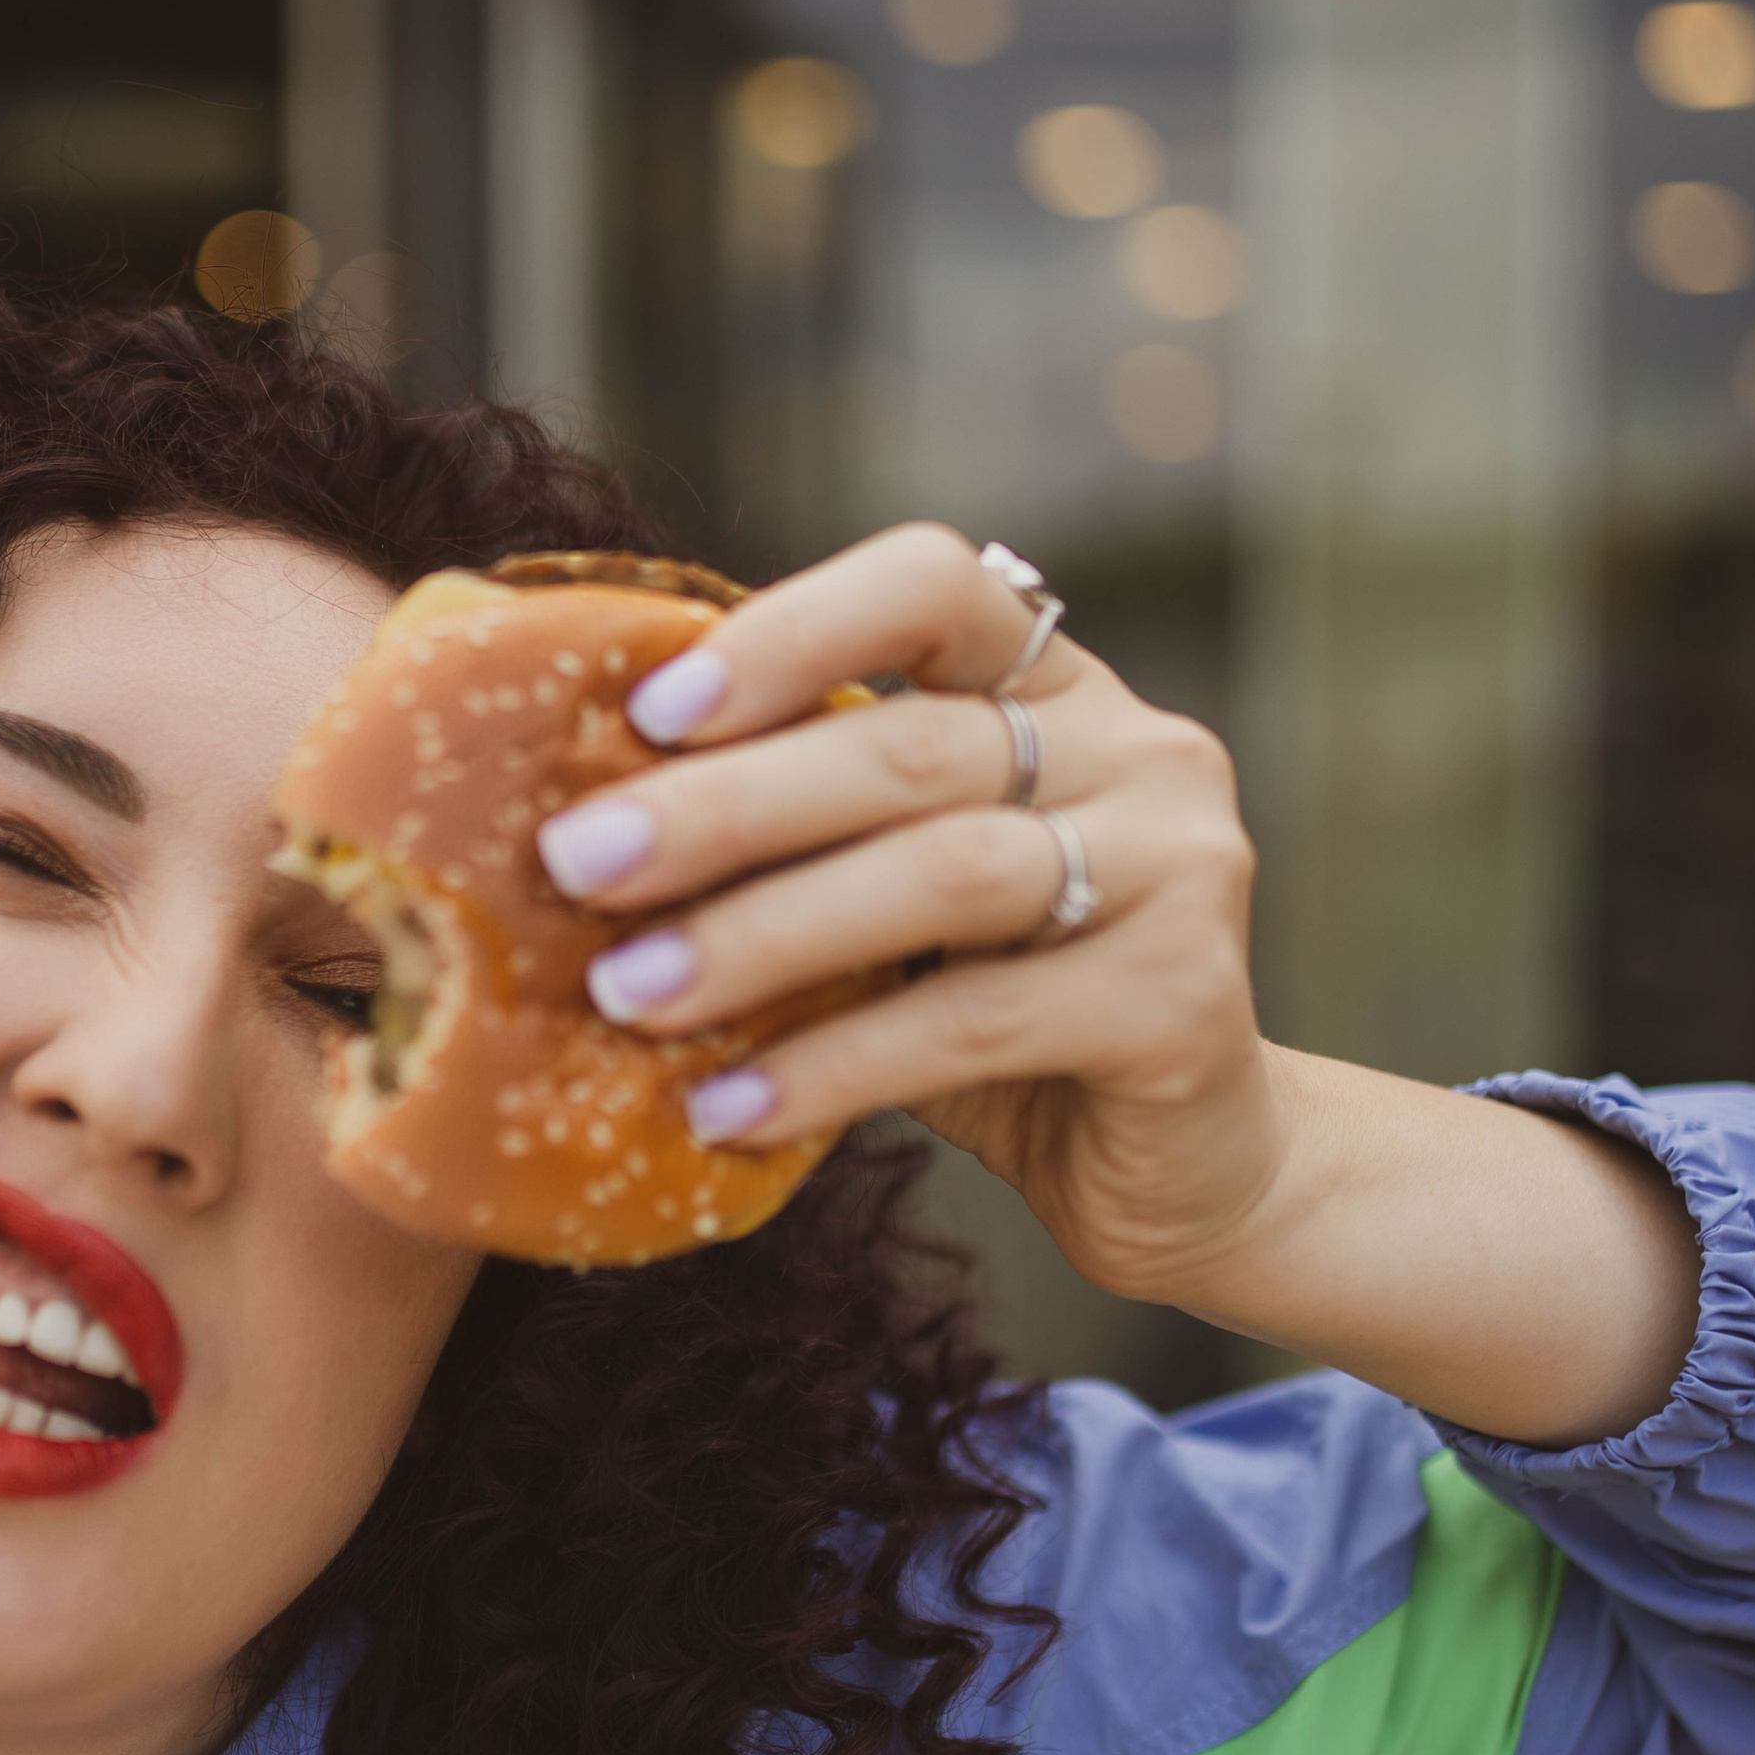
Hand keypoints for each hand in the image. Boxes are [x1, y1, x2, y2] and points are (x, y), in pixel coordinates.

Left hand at [532, 522, 1276, 1306]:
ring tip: (627, 993)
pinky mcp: (1181, 1000)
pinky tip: (724, 1108)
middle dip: (721, 807)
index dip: (790, 631)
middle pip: (909, 749)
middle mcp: (1138, 748)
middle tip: (576, 864)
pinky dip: (831, 1066)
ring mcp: (1179, 865)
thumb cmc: (996, 1019)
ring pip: (941, 875)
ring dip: (760, 936)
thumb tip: (573, 826)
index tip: (650, 712)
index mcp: (1056, 686)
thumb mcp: (893, 907)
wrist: (1181, 1168)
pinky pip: (974, 1024)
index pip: (933, 585)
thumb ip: (800, 842)